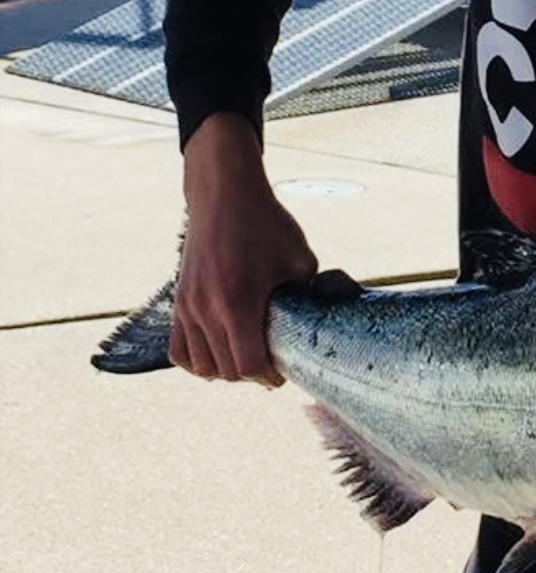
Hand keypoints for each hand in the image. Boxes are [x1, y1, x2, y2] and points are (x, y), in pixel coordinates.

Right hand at [170, 114, 317, 385]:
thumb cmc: (267, 224)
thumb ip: (309, 295)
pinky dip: (198, 361)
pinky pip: (179, 351)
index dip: (268, 378)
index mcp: (238, 302)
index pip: (248, 366)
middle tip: (271, 363)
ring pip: (201, 365)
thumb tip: (320, 320)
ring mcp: (188, 307)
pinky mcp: (178, 301)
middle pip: (225, 371)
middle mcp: (207, 310)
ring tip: (246, 357)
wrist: (224, 194)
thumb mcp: (300, 259)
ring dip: (225, 371)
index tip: (282, 372)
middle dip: (251, 375)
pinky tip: (218, 353)